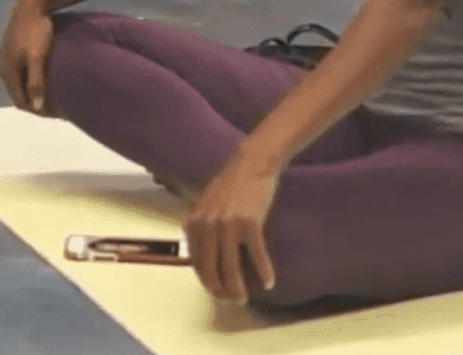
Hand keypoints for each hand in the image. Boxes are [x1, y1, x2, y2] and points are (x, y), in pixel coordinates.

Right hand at [0, 0, 56, 117]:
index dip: (35, 110)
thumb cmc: (37, 30)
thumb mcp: (38, 57)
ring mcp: (5, 57)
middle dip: (32, 101)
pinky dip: (29, 79)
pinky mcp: (11, 49)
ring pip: (18, 82)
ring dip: (30, 90)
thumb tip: (36, 108)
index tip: (52, 114)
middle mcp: (2, 66)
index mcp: (6, 71)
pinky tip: (41, 77)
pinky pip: (19, 72)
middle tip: (52, 107)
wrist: (32, 3)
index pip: (19, 100)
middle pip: (17, 92)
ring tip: (48, 93)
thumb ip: (36, 82)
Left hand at [184, 150, 280, 303]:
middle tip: (230, 299)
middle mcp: (207, 226)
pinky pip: (256, 255)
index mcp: (194, 222)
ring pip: (230, 268)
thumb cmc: (231, 183)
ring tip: (244, 298)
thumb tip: (202, 253)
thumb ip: (201, 227)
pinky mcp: (250, 224)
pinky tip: (268, 282)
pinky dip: (263, 271)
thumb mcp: (206, 204)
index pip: (196, 262)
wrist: (252, 163)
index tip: (217, 290)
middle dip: (220, 290)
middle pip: (210, 269)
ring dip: (237, 288)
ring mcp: (228, 225)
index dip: (207, 281)